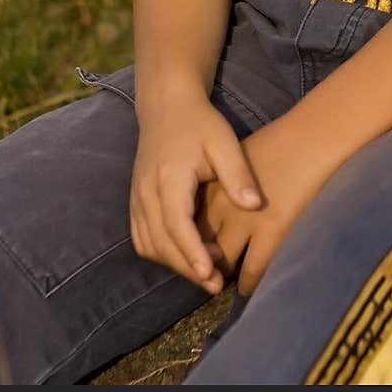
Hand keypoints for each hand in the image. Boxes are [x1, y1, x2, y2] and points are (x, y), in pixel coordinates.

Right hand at [129, 89, 263, 294]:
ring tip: (206, 273)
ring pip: (150, 245)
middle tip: (217, 284)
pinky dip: (161, 253)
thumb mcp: (224, 142)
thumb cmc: (200, 123)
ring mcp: (137, 198)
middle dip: (187, 267)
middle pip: (161, 243)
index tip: (210, 277)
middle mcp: (146, 192)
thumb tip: (255, 206)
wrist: (167, 107)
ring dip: (174, 263)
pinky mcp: (135, 202)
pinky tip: (186, 257)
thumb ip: (238, 173)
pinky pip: (142, 238)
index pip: (176, 224)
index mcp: (168, 178)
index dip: (192, 253)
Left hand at [195, 115, 332, 297]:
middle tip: (210, 272)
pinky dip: (248, 283)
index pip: (191, 223)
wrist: (310, 136)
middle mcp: (222, 205)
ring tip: (227, 282)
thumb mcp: (239, 157)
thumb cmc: (280, 142)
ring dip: (223, 275)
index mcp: (213, 185)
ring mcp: (246, 220)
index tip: (199, 249)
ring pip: (224, 261)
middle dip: (203, 261)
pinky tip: (248, 288)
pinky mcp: (271, 230)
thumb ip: (223, 184)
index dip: (192, 240)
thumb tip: (215, 207)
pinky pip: (252, 269)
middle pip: (202, 244)